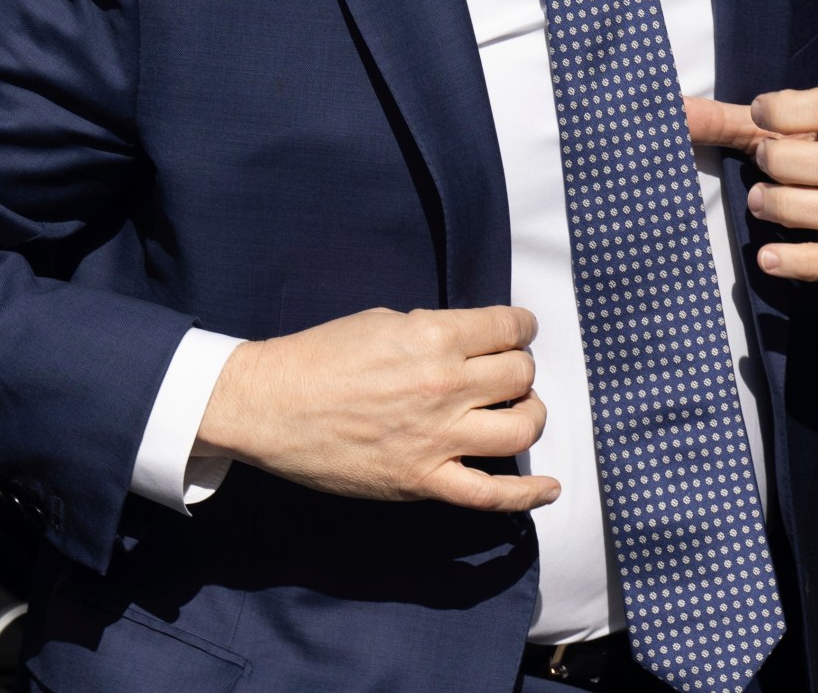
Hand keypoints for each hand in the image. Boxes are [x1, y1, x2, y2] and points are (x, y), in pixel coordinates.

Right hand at [191, 306, 559, 512]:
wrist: (269, 406)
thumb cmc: (316, 358)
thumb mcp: (379, 322)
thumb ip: (431, 332)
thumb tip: (467, 344)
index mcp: (433, 337)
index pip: (509, 328)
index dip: (521, 327)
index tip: (519, 332)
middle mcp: (445, 385)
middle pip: (521, 375)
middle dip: (520, 369)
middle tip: (505, 372)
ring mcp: (439, 437)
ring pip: (523, 428)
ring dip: (529, 416)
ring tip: (516, 412)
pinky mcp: (424, 480)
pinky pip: (492, 495)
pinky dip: (528, 495)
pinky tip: (548, 489)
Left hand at [685, 85, 817, 282]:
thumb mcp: (784, 125)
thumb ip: (729, 119)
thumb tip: (674, 112)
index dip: (790, 111)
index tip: (758, 114)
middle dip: (786, 164)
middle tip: (761, 161)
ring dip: (789, 208)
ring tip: (757, 201)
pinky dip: (801, 262)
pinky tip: (767, 258)